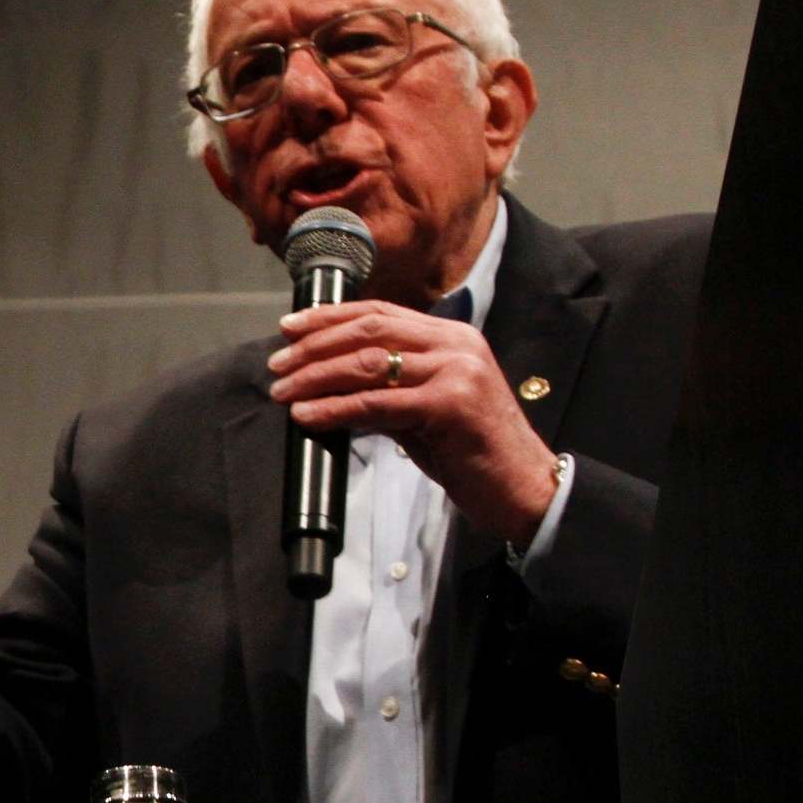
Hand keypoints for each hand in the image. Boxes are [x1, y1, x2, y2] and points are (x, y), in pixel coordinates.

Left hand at [267, 300, 561, 545]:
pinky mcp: (449, 405)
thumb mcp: (428, 410)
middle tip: (278, 364)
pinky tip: (307, 415)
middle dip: (314, 346)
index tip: (291, 328)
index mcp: (452, 337)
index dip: (330, 318)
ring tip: (284, 391)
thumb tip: (331, 387)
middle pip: (368, 331)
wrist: (524, 489)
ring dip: (316, 376)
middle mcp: (455, 345)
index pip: (380, 313)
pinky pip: (376, 403)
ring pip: (367, 364)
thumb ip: (389, 390)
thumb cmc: (475, 454)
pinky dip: (334, 409)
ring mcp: (455, 372)